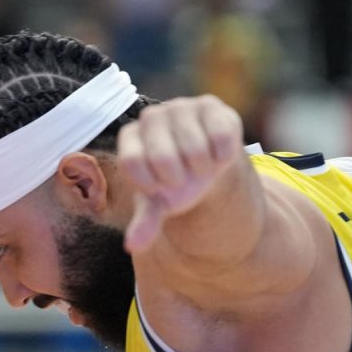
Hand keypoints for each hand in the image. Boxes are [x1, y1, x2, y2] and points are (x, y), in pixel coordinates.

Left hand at [118, 96, 243, 253]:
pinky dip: (222, 155)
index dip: (151, 184)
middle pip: (163, 158)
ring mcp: (180, 107)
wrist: (207, 167)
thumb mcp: (159, 204)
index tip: (159, 186)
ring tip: (200, 166)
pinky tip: (217, 154)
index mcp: (130, 139)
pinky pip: (220, 136)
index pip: (132, 164)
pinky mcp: (209, 105)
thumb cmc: (175, 184)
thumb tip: (133, 246)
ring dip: (202, 168)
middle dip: (179, 179)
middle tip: (183, 177)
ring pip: (194, 149)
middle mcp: (151, 117)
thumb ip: (146, 221)